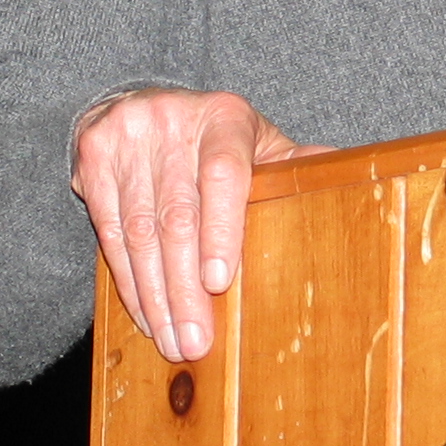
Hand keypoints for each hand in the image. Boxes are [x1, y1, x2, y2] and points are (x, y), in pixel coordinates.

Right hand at [71, 88, 320, 363]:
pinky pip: (111, 233)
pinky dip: (129, 281)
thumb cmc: (214, 138)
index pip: (223, 174)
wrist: (137, 103)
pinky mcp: (93, 158)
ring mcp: (128, 137)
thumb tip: (353, 172)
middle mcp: (173, 121)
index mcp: (225, 116)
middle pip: (177, 216)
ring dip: (157, 295)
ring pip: (140, 232)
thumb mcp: (256, 142)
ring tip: (173, 340)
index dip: (222, 229)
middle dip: (186, 288)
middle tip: (196, 342)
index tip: (221, 281)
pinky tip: (147, 314)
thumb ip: (294, 164)